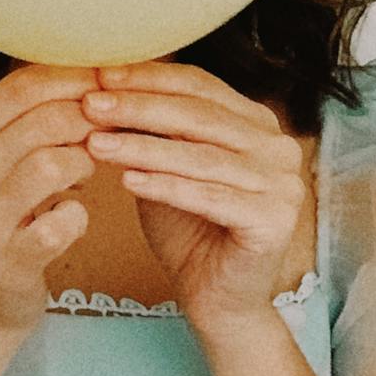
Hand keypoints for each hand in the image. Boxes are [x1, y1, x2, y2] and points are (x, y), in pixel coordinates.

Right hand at [0, 63, 99, 335]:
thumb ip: (24, 120)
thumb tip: (87, 73)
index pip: (19, 86)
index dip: (72, 77)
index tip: (107, 80)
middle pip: (43, 120)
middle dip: (89, 120)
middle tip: (109, 131)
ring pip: (53, 163)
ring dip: (86, 163)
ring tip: (88, 171)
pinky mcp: (5, 262)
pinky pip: (60, 224)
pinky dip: (80, 216)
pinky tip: (76, 216)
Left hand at [80, 59, 307, 328]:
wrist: (218, 301)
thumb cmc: (190, 232)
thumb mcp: (165, 169)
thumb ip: (152, 132)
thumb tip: (102, 89)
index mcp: (258, 124)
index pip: (201, 86)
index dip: (149, 78)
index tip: (100, 74)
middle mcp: (278, 147)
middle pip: (199, 116)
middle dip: (139, 107)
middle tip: (92, 104)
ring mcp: (283, 183)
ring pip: (200, 156)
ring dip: (142, 146)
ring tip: (95, 142)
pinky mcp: (275, 220)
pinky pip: (210, 197)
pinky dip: (166, 186)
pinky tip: (128, 181)